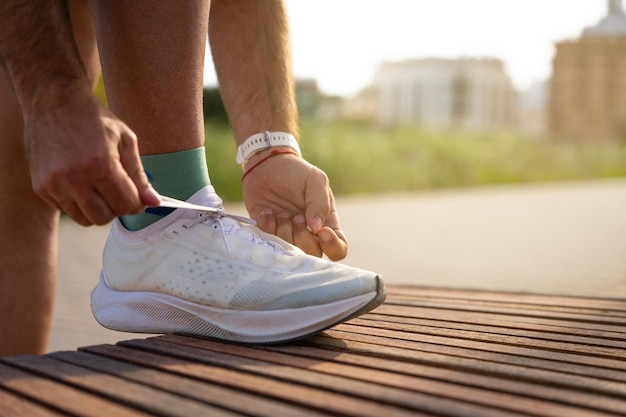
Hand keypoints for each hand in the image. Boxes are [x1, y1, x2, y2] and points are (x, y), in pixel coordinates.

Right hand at [23, 86, 159, 225]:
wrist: (53, 101)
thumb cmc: (94, 119)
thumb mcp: (126, 141)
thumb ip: (139, 176)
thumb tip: (154, 203)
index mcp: (100, 165)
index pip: (125, 205)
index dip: (136, 204)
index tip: (138, 196)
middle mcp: (74, 178)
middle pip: (104, 217)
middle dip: (117, 209)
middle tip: (119, 192)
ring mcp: (53, 184)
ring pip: (85, 219)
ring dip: (98, 209)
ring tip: (101, 187)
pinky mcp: (40, 187)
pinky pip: (67, 210)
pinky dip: (79, 204)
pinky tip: (82, 183)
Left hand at [242, 151, 347, 260]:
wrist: (266, 166)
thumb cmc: (296, 173)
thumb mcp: (315, 180)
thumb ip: (320, 203)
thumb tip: (317, 229)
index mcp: (327, 223)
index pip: (339, 249)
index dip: (333, 247)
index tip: (322, 231)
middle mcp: (309, 235)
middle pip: (312, 255)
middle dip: (302, 237)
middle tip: (296, 217)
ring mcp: (287, 236)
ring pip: (290, 252)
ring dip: (284, 232)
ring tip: (280, 213)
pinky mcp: (268, 234)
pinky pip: (268, 243)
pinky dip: (267, 228)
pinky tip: (267, 212)